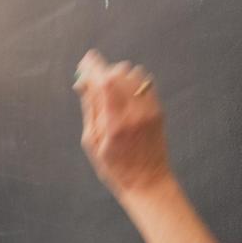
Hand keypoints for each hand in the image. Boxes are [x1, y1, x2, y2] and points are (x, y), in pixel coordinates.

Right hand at [74, 50, 172, 195]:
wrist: (148, 182)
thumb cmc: (114, 166)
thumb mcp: (92, 141)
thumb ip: (90, 108)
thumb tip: (83, 82)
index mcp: (115, 123)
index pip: (105, 81)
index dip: (94, 66)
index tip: (86, 60)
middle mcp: (136, 112)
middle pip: (120, 73)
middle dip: (104, 72)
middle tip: (94, 82)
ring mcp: (150, 110)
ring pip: (134, 74)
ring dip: (119, 76)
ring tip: (110, 91)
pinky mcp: (158, 110)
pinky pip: (145, 83)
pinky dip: (132, 82)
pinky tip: (125, 96)